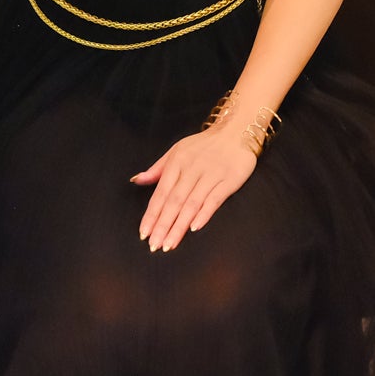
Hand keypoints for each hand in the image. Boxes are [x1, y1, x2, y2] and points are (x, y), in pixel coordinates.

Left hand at [129, 121, 258, 249]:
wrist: (237, 130)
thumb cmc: (204, 144)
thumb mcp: (177, 151)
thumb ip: (158, 169)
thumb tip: (137, 180)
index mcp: (177, 162)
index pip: (161, 193)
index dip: (152, 214)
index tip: (144, 233)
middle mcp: (193, 169)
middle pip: (175, 201)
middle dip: (163, 224)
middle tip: (154, 245)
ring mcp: (212, 174)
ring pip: (192, 203)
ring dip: (180, 225)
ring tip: (170, 243)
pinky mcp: (230, 179)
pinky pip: (215, 198)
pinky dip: (204, 213)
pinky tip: (194, 228)